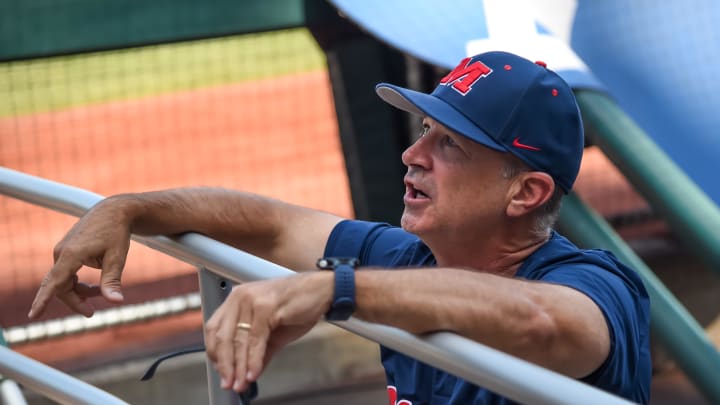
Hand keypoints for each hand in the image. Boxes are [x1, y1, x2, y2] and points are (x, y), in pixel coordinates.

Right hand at [28, 198, 132, 318]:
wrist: (113, 211)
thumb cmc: (116, 232)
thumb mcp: (118, 257)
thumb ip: (112, 281)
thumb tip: (116, 302)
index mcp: (72, 254)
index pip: (55, 282)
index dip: (43, 300)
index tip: (34, 315)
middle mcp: (61, 252)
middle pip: (60, 286)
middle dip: (74, 301)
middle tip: (91, 313)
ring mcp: (62, 251)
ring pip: (63, 281)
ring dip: (78, 291)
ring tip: (99, 295)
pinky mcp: (66, 251)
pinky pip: (66, 273)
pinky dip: (77, 283)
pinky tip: (93, 288)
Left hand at [204, 272, 332, 391]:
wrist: (323, 290)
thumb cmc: (299, 304)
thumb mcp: (274, 332)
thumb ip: (259, 352)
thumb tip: (248, 374)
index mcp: (237, 299)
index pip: (214, 329)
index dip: (216, 353)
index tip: (222, 372)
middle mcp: (241, 296)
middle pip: (223, 336)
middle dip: (225, 365)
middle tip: (229, 383)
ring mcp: (252, 300)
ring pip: (238, 340)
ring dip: (239, 367)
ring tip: (240, 383)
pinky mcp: (266, 307)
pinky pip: (256, 340)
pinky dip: (253, 360)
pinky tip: (253, 373)